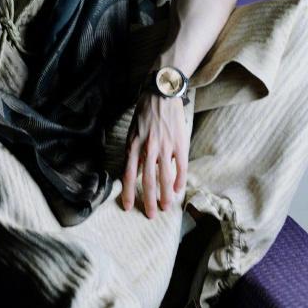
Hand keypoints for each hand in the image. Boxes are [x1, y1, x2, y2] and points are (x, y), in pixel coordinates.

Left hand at [121, 91, 188, 217]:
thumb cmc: (145, 112)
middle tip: (150, 215)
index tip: (128, 207)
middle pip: (146, 180)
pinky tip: (178, 190)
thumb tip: (135, 173)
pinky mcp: (179, 143)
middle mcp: (148, 148)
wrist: (162, 93)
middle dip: (148, 200)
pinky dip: (179, 181)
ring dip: (165, 195)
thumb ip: (134, 152)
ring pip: (164, 177)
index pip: (128, 175)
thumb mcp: (133, 131)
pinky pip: (180, 167)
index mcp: (133, 145)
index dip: (128, 193)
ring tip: (166, 207)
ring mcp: (165, 146)